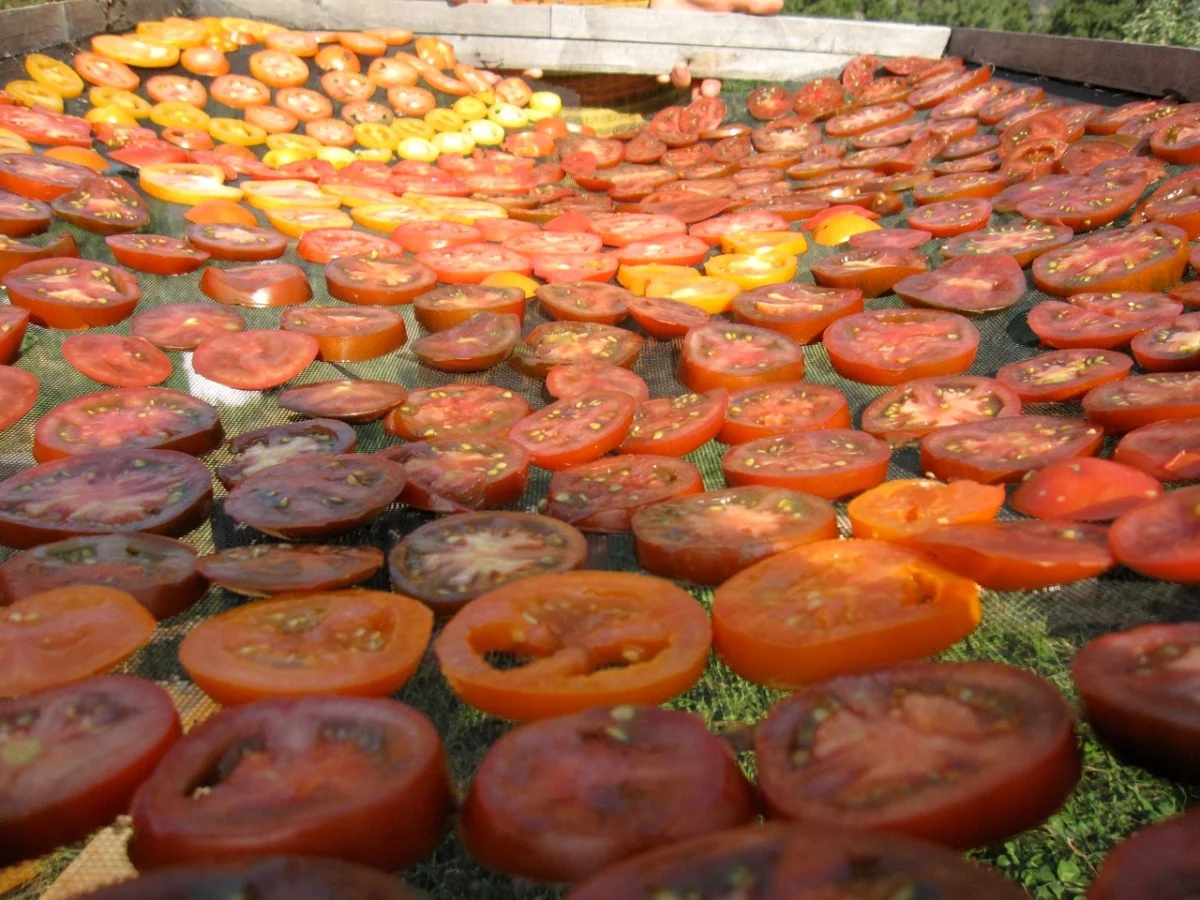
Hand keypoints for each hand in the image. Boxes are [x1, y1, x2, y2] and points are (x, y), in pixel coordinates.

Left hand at [651, 0, 781, 97]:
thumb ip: (750, 4)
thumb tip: (777, 4)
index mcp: (716, 52)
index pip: (717, 76)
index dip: (714, 86)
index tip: (712, 91)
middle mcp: (697, 57)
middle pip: (698, 84)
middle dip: (699, 92)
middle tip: (702, 93)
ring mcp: (677, 53)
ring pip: (678, 77)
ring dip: (680, 79)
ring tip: (681, 68)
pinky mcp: (660, 46)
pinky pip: (658, 65)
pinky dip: (661, 69)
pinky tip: (665, 67)